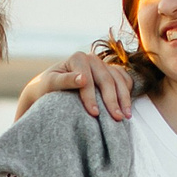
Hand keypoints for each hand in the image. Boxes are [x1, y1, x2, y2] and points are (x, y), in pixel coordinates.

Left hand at [16, 48, 135, 119]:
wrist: (52, 88)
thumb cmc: (48, 88)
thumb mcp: (50, 84)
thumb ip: (64, 80)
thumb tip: (82, 79)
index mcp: (78, 58)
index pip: (88, 78)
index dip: (91, 96)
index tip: (94, 113)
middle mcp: (93, 59)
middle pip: (107, 79)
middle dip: (112, 100)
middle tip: (116, 118)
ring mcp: (104, 65)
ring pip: (119, 80)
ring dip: (124, 99)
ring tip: (125, 117)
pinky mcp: (111, 73)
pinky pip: (125, 80)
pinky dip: (128, 93)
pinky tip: (127, 108)